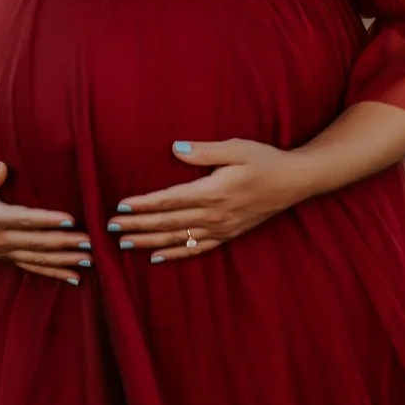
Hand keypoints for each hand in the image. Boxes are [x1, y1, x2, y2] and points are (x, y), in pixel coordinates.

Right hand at [0, 158, 91, 283]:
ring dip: (63, 261)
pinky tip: (73, 277)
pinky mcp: (4, 255)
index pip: (25, 219)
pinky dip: (53, 273)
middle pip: (36, 243)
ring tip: (88, 260)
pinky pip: (32, 267)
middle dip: (64, 244)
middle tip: (90, 242)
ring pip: (37, 259)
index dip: (49, 221)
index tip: (72, 220)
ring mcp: (1, 250)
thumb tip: (1, 169)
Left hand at [108, 140, 308, 263]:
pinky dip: (175, 254)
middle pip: (168, 223)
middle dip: (137, 225)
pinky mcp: (228, 234)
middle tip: (110, 227)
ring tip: (124, 244)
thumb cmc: (265, 160)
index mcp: (213, 191)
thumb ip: (204, 151)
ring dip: (149, 242)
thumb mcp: (236, 148)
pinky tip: (156, 257)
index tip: (121, 206)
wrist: (295, 182)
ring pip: (178, 239)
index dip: (144, 205)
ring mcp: (221, 228)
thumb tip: (175, 148)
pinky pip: (197, 249)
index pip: (170, 200)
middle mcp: (215, 214)